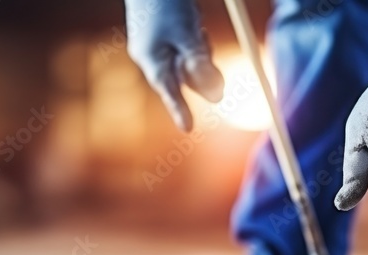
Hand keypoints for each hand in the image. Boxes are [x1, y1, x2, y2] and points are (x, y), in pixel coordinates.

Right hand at [125, 0, 224, 131]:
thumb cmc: (167, 3)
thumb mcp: (188, 34)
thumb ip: (201, 64)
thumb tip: (216, 97)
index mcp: (151, 59)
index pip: (169, 91)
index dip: (179, 110)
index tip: (188, 129)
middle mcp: (151, 58)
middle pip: (184, 78)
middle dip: (200, 68)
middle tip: (203, 42)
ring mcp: (155, 48)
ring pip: (188, 63)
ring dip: (200, 49)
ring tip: (194, 25)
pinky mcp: (162, 39)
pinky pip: (185, 49)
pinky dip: (195, 41)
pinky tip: (192, 22)